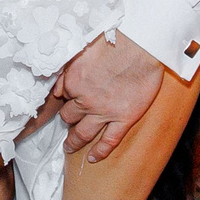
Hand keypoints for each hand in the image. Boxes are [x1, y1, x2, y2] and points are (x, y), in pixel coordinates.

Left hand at [54, 32, 164, 159]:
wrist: (141, 46)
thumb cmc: (114, 40)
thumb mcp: (82, 49)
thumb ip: (68, 69)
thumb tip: (58, 88)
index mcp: (73, 82)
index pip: (63, 96)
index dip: (67, 97)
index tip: (69, 99)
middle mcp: (85, 100)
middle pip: (69, 117)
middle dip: (67, 120)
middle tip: (67, 124)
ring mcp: (105, 112)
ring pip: (83, 133)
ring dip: (74, 142)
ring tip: (69, 147)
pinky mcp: (124, 119)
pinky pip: (109, 141)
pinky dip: (99, 151)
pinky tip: (93, 158)